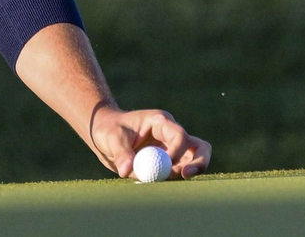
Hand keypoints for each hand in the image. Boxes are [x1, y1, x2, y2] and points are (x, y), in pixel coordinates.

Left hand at [89, 105, 211, 179]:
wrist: (105, 135)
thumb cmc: (109, 129)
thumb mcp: (111, 138)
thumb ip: (121, 154)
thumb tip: (126, 170)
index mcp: (161, 122)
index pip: (180, 135)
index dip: (178, 151)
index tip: (166, 164)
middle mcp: (172, 135)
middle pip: (199, 148)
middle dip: (199, 163)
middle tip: (186, 176)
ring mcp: (174, 149)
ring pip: (193, 163)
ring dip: (182, 174)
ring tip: (157, 179)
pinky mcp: (169, 163)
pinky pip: (178, 173)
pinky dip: (171, 181)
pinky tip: (154, 182)